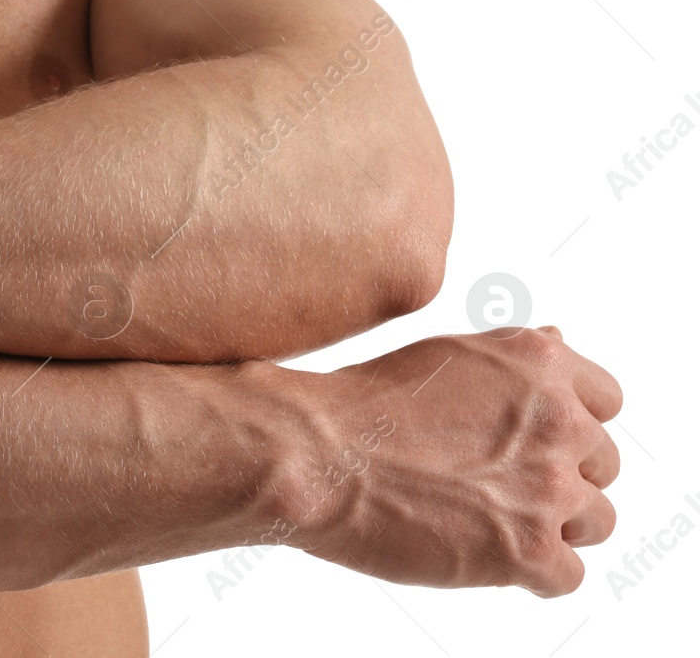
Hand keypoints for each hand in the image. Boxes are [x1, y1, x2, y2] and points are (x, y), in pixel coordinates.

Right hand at [286, 326, 620, 595]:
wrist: (313, 453)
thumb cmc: (362, 404)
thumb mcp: (446, 354)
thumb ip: (513, 360)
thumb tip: (561, 343)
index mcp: (539, 364)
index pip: (606, 402)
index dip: (570, 425)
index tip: (536, 441)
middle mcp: (557, 421)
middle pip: (603, 464)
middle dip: (560, 476)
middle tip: (498, 485)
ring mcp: (548, 488)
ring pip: (597, 522)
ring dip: (554, 526)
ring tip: (492, 522)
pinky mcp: (529, 549)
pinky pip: (568, 576)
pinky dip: (532, 574)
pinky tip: (489, 557)